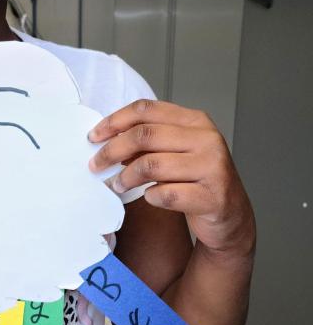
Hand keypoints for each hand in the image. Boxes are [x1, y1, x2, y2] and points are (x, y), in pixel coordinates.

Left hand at [88, 100, 254, 255]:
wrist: (230, 216)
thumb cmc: (194, 179)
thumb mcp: (174, 150)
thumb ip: (147, 140)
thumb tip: (106, 138)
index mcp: (195, 120)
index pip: (146, 109)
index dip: (114, 121)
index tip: (94, 136)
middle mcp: (207, 139)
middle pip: (144, 135)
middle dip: (112, 150)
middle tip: (95, 164)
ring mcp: (213, 167)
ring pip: (152, 164)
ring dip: (126, 177)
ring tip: (117, 185)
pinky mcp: (213, 197)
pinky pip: (166, 194)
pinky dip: (151, 196)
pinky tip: (150, 197)